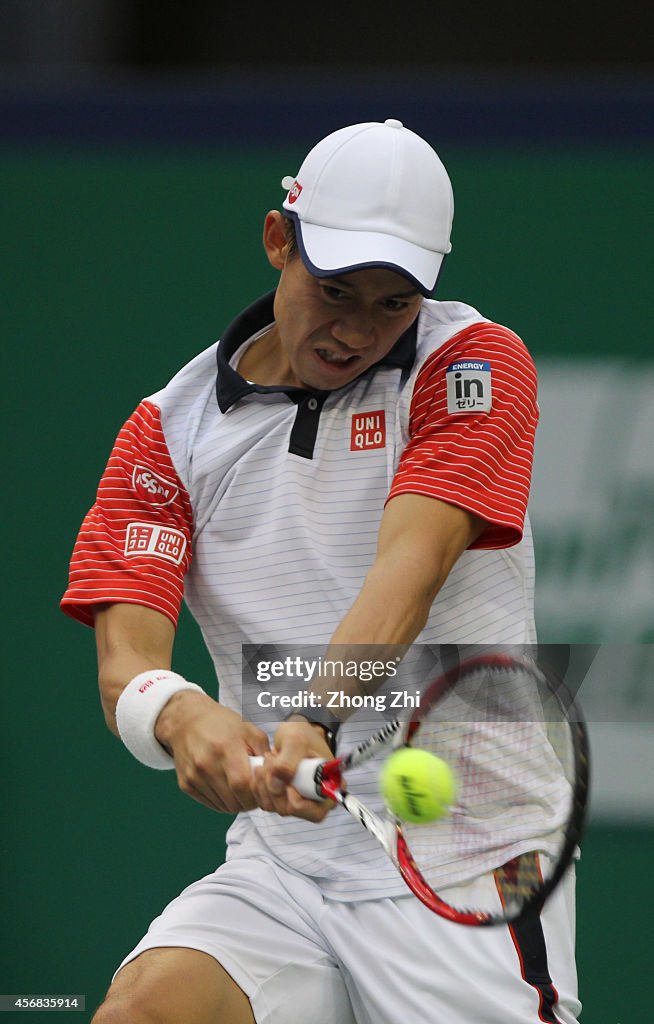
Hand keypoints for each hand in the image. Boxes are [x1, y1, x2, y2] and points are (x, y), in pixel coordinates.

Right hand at [155, 690, 269, 812]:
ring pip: (224, 806)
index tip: (264, 788)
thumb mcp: (248, 729)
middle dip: (250, 801)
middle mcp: (206, 764)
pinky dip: (223, 801)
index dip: (257, 793)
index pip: (242, 785)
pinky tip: (226, 786)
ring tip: (241, 787)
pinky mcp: (186, 785)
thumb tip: (277, 774)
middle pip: (234, 800)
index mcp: (225, 748)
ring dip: (237, 802)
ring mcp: (194, 776)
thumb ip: (265, 752)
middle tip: (255, 791)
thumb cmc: (222, 723)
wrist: (187, 721)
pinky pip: (211, 805)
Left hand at [251, 718, 335, 822]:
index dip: (294, 797)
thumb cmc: (302, 735)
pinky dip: (260, 786)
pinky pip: (267, 803)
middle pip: (291, 810)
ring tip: (268, 760)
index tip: (285, 774)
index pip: (314, 811)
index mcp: (331, 788)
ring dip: (265, 784)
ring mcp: (300, 801)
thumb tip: (276, 786)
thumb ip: (286, 764)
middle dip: (274, 786)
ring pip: (276, 807)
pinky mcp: (285, 799)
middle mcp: (318, 799)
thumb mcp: (295, 742)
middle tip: (271, 760)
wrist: (295, 732)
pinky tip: (263, 768)